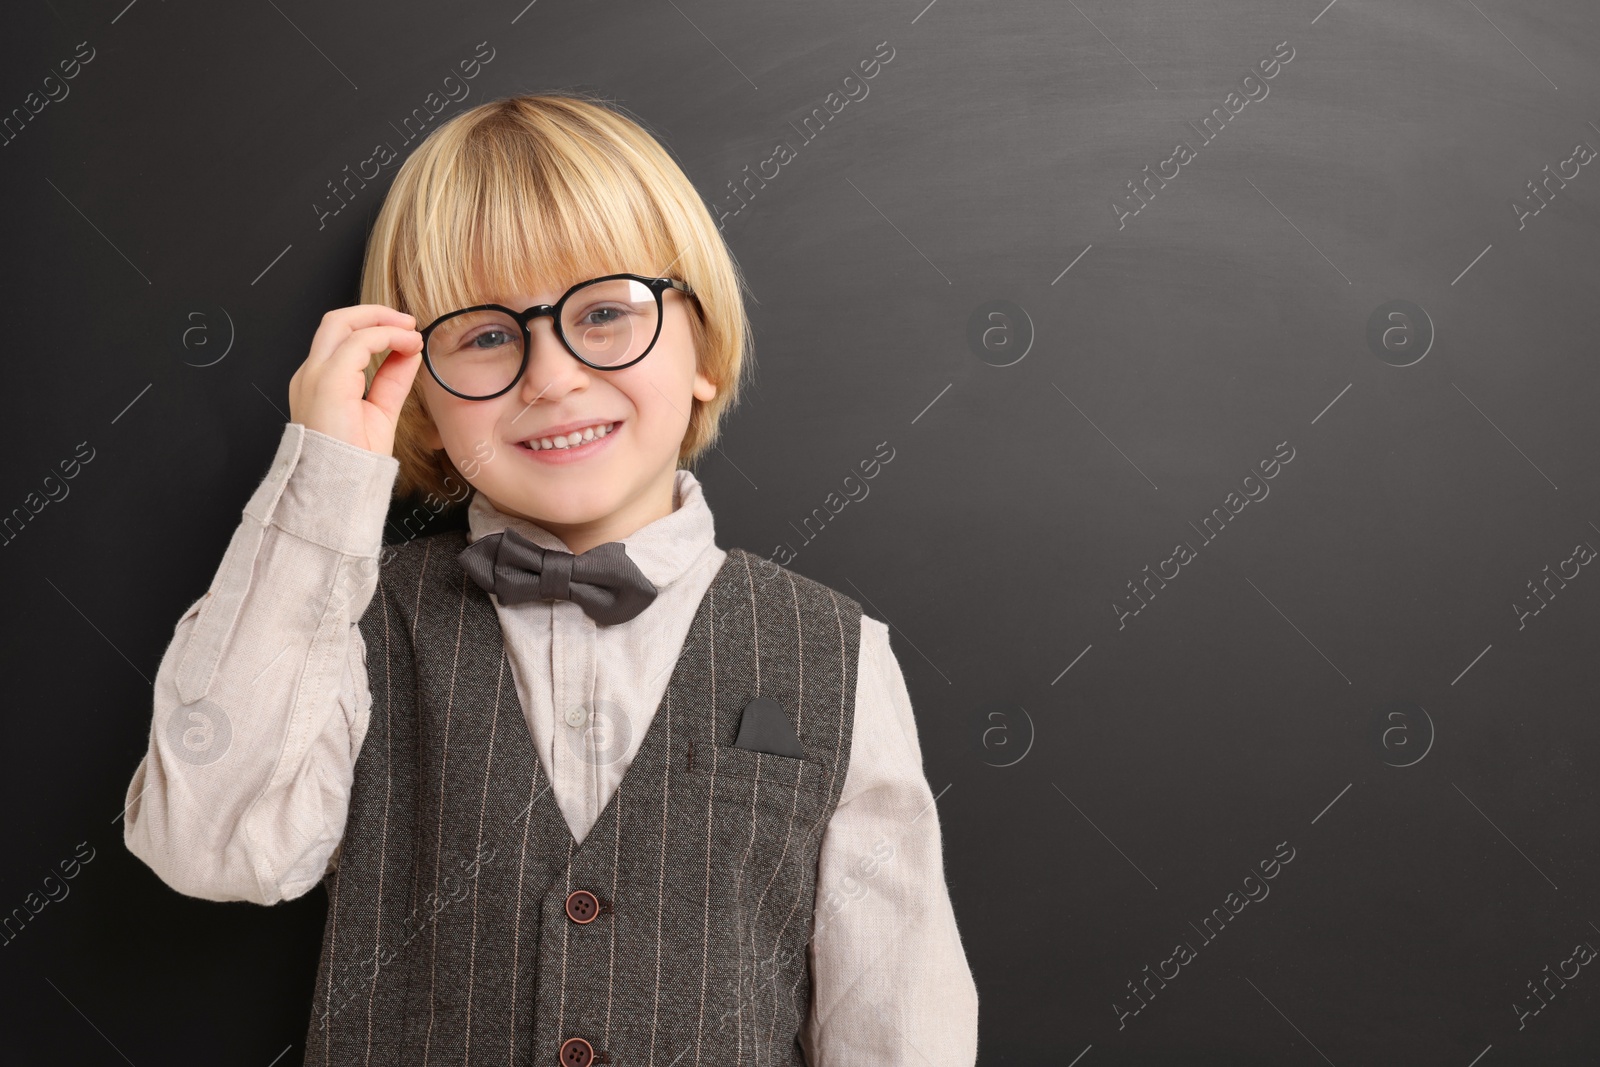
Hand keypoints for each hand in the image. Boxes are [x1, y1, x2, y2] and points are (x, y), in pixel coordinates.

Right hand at [288, 305, 424, 456]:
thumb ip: (392, 379)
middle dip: (374, 313)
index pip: (343, 341)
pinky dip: (386, 336)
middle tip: (407, 321)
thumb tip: (409, 352)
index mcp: (320, 382)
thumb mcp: (381, 410)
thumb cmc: (354, 461)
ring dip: (381, 320)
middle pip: (335, 321)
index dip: (376, 330)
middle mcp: (311, 375)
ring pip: (341, 322)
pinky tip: (407, 343)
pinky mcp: (328, 381)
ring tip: (410, 330)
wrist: (340, 488)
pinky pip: (358, 342)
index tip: (406, 334)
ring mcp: (315, 376)